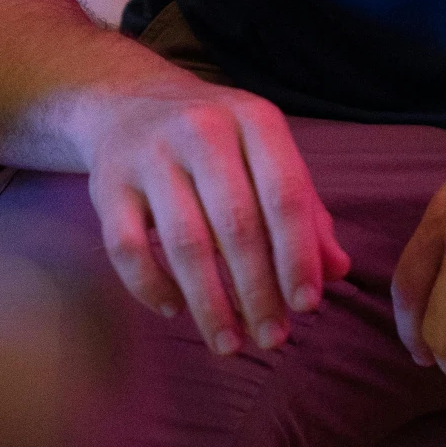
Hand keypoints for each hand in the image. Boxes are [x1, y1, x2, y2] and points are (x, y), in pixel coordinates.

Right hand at [86, 86, 350, 355]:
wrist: (130, 102)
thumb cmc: (218, 141)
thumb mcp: (267, 157)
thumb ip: (305, 212)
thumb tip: (338, 272)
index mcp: (254, 120)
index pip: (284, 195)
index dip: (297, 255)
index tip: (307, 305)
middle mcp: (202, 130)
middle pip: (235, 225)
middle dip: (258, 291)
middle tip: (272, 339)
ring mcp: (150, 156)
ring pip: (184, 243)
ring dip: (210, 303)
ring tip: (230, 344)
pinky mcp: (107, 184)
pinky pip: (127, 248)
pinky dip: (151, 286)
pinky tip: (175, 311)